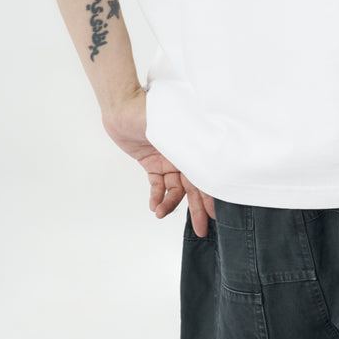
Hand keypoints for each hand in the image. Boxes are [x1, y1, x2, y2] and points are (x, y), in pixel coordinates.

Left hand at [101, 86, 215, 235]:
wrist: (123, 107)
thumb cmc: (150, 112)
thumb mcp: (175, 130)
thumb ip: (190, 148)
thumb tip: (207, 166)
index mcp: (194, 146)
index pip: (205, 176)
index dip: (211, 197)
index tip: (215, 216)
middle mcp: (183, 154)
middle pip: (193, 186)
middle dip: (197, 209)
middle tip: (201, 230)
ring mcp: (167, 159)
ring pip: (174, 188)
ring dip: (169, 203)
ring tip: (161, 214)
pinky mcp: (151, 162)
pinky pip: (157, 184)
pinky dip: (156, 196)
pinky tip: (154, 206)